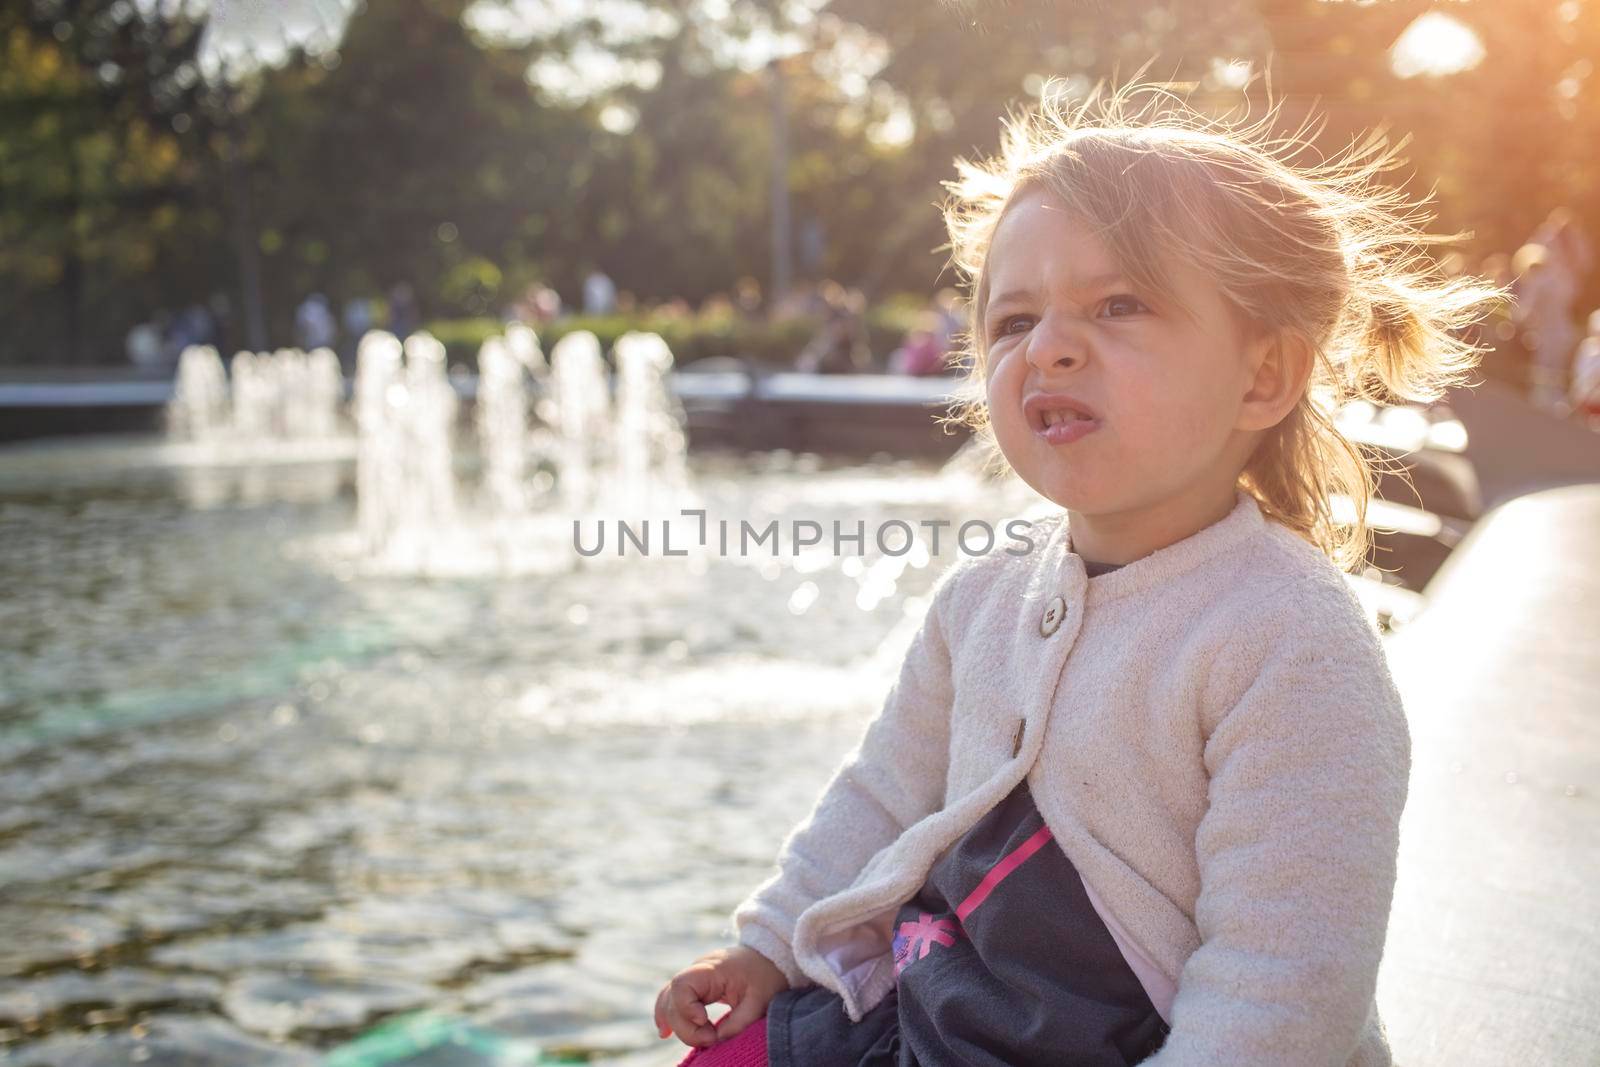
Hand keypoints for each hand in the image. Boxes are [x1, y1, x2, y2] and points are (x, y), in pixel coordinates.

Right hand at [654, 944, 788, 1047]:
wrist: (772, 959)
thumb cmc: (767, 978)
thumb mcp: (760, 1002)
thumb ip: (738, 1023)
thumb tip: (715, 1040)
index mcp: (714, 968)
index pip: (682, 984)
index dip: (686, 1008)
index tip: (706, 1023)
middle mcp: (698, 970)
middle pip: (673, 998)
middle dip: (686, 1026)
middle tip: (712, 1039)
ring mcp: (695, 977)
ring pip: (669, 1000)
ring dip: (676, 1024)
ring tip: (698, 1041)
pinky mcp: (696, 986)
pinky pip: (673, 999)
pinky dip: (668, 1015)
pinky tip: (665, 1032)